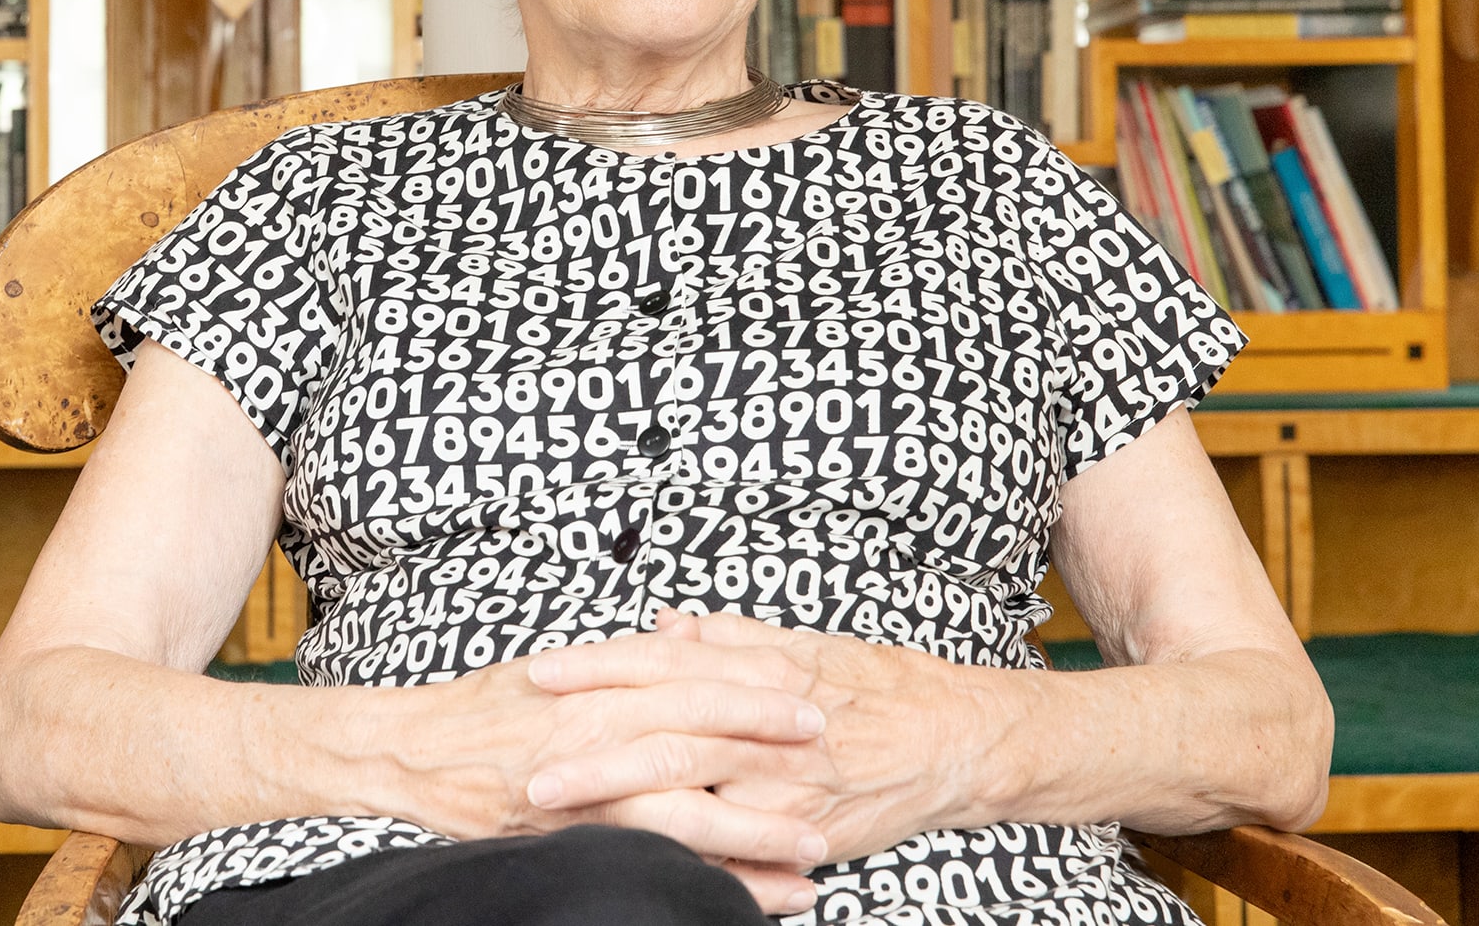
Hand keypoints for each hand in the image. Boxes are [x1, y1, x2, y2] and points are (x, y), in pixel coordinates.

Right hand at [384, 642, 831, 911]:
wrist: (410, 751)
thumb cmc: (483, 709)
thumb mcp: (560, 669)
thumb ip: (625, 664)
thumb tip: (683, 642)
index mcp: (605, 683)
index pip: (698, 679)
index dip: (756, 686)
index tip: (808, 691)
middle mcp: (603, 729)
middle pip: (707, 737)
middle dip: (774, 749)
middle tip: (833, 755)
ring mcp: (590, 788)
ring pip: (692, 809)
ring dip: (760, 830)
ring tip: (816, 846)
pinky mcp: (577, 835)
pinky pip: (659, 862)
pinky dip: (716, 880)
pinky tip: (762, 897)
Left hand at [524, 610, 990, 884]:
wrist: (953, 738)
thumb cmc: (875, 685)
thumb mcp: (799, 644)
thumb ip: (726, 637)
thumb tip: (663, 624)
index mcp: (759, 666)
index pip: (661, 660)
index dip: (598, 665)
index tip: (541, 671)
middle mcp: (765, 721)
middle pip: (661, 727)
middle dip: (587, 743)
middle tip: (525, 755)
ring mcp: (782, 781)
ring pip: (685, 789)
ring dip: (613, 796)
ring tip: (554, 805)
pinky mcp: (800, 830)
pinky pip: (729, 847)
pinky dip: (678, 851)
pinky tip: (627, 854)